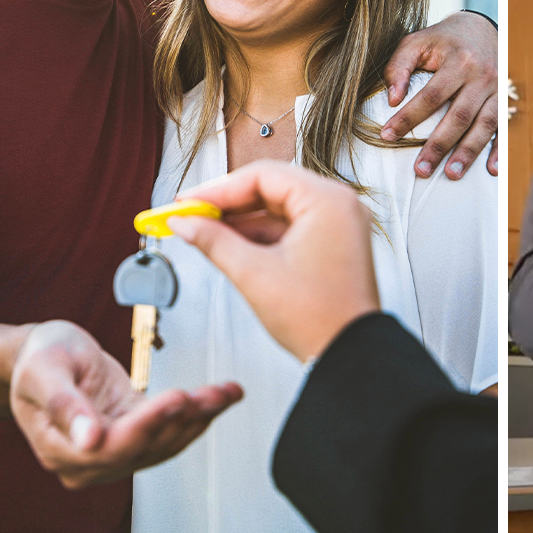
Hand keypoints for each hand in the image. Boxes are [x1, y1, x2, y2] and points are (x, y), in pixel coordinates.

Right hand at [8, 321, 241, 488]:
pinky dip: (197, 415)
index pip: (111, 447)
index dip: (146, 426)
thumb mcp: (43, 371)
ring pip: (164, 443)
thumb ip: (63, 404)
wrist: (44, 354)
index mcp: (59, 450)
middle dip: (182, 420)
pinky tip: (221, 397)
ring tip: (225, 392)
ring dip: (198, 418)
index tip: (175, 399)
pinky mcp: (134, 436)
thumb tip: (88, 441)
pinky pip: (170, 432)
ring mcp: (113, 452)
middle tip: (211, 394)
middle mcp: (88, 461)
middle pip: (144, 448)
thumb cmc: (38, 357)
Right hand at [166, 159, 379, 361]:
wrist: (348, 357)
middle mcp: (337, 205)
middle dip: (226, 204)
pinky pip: (289, 228)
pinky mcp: (331, 245)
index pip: (262, 176)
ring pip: (277, 209)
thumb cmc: (318, 318)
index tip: (186, 202)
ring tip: (203, 232)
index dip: (217, 189)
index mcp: (327, 201)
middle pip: (270, 188)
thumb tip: (184, 223)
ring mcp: (337, 225)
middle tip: (189, 214)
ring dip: (240, 221)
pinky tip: (230, 245)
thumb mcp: (253, 274)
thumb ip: (213, 240)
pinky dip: (260, 236)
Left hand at [382, 12, 498, 179]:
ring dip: (468, 152)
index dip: (408, 117)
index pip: (431, 95)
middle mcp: (482, 76)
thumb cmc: (443, 40)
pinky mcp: (507, 100)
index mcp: (459, 61)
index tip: (387, 136)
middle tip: (421, 170)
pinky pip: (505, 127)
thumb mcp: (417, 42)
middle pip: (459, 116)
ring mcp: (498, 89)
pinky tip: (491, 170)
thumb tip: (392, 99)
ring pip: (484, 125)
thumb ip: (399, 66)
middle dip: (439, 145)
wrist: (481, 27)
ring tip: (451, 174)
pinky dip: (499, 150)